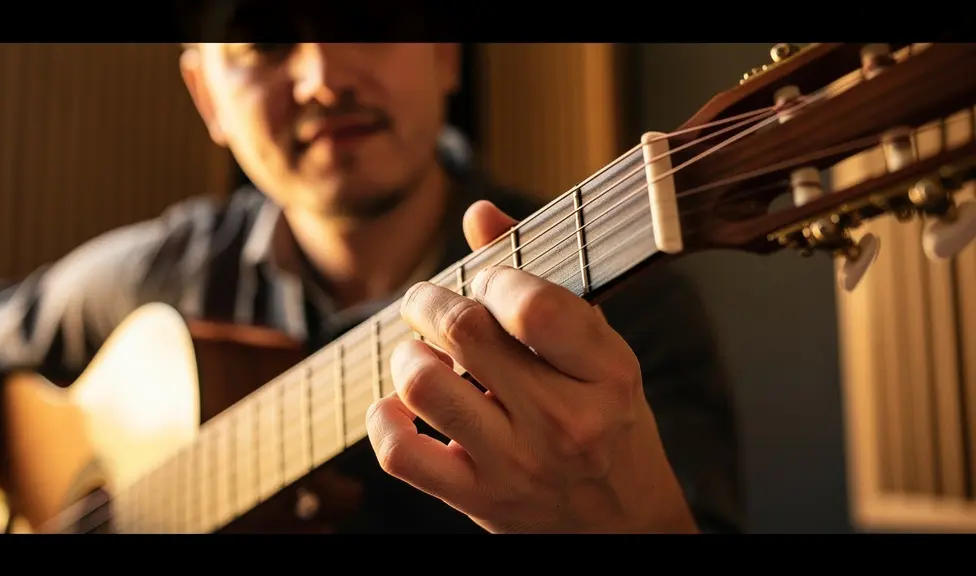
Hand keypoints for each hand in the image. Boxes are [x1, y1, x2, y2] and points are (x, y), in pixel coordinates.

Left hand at [366, 201, 697, 532]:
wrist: (622, 527)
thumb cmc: (610, 426)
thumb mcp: (600, 354)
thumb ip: (542, 283)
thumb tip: (478, 212)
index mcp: (605, 373)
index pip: (531, 303)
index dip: (491, 277)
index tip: (484, 284)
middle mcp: (562, 421)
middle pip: (464, 331)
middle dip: (428, 300)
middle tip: (425, 302)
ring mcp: (516, 465)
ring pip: (424, 383)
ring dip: (405, 353)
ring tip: (416, 351)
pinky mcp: (477, 499)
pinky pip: (401, 454)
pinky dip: (383, 419)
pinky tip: (398, 405)